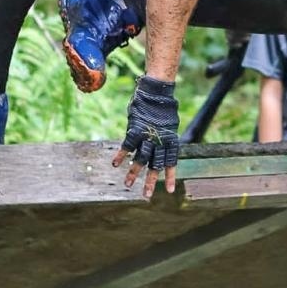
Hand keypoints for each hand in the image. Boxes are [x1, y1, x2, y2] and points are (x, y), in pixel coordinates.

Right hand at [111, 75, 178, 198]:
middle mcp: (160, 141)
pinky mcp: (136, 128)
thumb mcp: (168, 125)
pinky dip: (121, 154)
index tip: (170, 191)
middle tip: (146, 195)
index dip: (170, 176)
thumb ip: (164, 138)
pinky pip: (128, 145)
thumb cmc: (163, 108)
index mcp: (170, 140)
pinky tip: (115, 164)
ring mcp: (148, 135)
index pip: (171, 162)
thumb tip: (161, 147)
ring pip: (140, 158)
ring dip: (134, 172)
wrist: (157, 92)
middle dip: (150, 181)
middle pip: (155, 164)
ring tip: (128, 184)